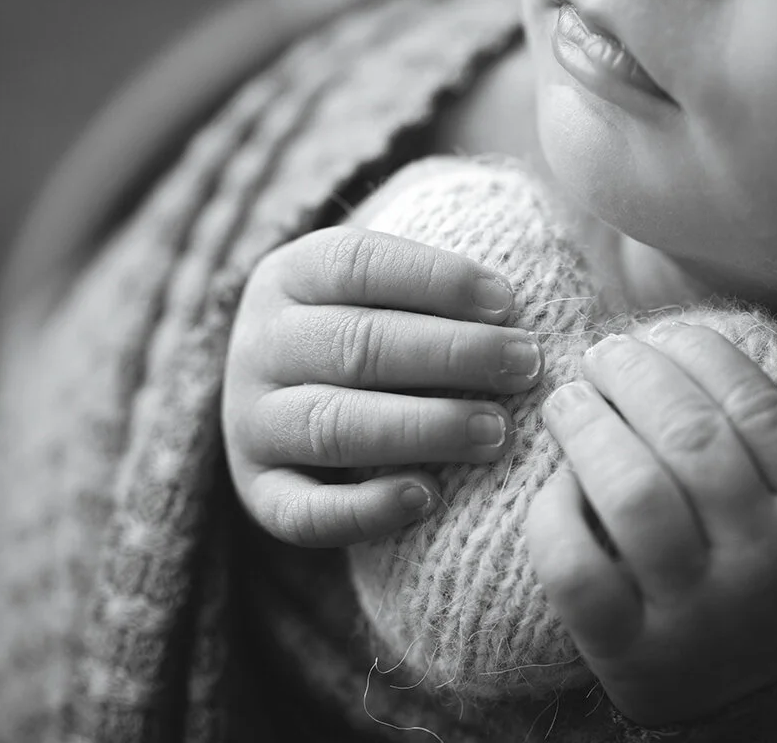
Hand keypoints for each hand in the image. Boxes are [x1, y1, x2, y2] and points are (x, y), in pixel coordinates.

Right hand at [222, 226, 544, 546]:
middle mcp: (260, 345)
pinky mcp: (260, 491)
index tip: (508, 301)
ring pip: (332, 425)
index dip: (438, 281)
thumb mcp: (378, 289)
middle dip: (451, 355)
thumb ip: (431, 289)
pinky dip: (365, 510)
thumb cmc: (365, 331)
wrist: (280, 392)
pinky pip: (303, 512)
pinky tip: (427, 498)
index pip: (358, 265)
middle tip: (524, 368)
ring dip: (423, 427)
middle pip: (354, 345)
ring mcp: (252, 422)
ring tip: (497, 433)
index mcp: (289, 276)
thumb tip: (517, 306)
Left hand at [525, 325, 776, 725]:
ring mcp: (695, 616)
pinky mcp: (629, 653)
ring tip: (569, 398)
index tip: (663, 332)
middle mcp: (764, 568)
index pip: (760, 409)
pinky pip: (577, 572)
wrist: (771, 715)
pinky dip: (554, 514)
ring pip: (632, 494)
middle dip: (634, 374)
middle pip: (690, 439)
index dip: (702, 353)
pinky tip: (554, 481)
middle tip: (603, 353)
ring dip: (588, 427)